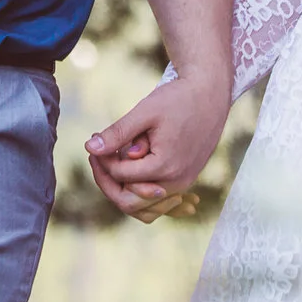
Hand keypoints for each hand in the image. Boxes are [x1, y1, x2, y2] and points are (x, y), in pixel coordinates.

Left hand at [84, 72, 228, 218]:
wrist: (211, 95)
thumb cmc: (178, 99)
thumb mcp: (144, 112)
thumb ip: (117, 133)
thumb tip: (90, 148)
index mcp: (164, 167)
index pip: (120, 176)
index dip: (102, 160)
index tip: (95, 138)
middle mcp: (176, 183)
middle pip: (129, 202)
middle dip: (107, 180)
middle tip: (97, 156)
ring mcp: (182, 185)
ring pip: (143, 207)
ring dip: (123, 187)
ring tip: (113, 159)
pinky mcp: (185, 181)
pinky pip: (157, 201)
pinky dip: (139, 190)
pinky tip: (127, 168)